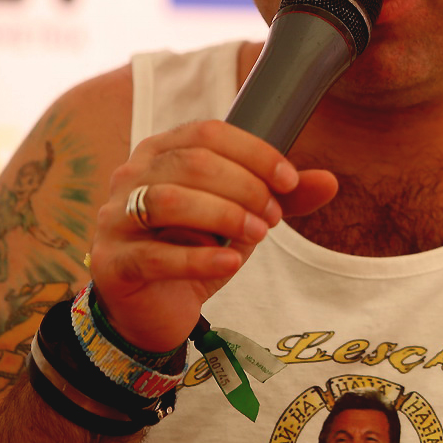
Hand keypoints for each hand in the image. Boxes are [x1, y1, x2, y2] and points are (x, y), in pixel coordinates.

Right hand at [88, 120, 336, 350]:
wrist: (153, 308)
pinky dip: (201, 257)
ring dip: (225, 215)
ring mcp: (115, 219)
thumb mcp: (242, 218)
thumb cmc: (194, 249)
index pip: (209, 133)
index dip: (255, 153)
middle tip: (273, 217)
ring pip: (168, 200)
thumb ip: (279, 198)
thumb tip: (330, 181)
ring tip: (258, 235)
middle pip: (192, 163)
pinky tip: (232, 262)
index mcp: (160, 151)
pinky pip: (156, 255)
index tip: (290, 181)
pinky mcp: (113, 263)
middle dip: (245, 188)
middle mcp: (131, 176)